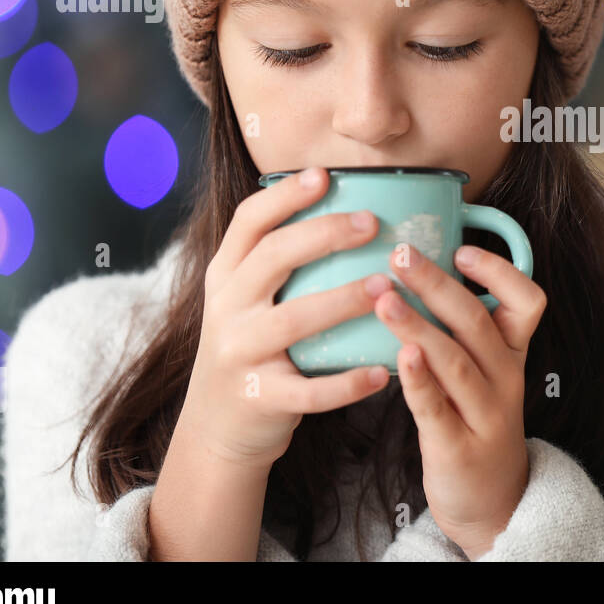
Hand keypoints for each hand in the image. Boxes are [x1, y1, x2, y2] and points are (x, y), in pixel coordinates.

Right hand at [183, 166, 391, 471]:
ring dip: (343, 301)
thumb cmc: (252, 348)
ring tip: (385, 286)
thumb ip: (280, 262)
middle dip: (324, 234)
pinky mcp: (259, 398)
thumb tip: (349, 209)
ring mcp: (239, 353)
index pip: (248, 222)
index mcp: (226, 276)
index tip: (324, 176)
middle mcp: (226, 308)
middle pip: (272, 258)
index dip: (284, 196)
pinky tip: (381, 372)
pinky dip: (347, 383)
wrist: (217, 428)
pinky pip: (309, 391)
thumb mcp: (247, 300)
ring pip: (294, 319)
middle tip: (372, 223)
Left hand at [367, 241, 545, 558]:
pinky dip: (419, 380)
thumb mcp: (484, 372)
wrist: (493, 503)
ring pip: (455, 360)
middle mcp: (505, 379)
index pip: (527, 303)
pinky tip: (397, 357)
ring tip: (383, 296)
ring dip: (417, 325)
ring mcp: (484, 415)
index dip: (499, 272)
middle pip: (477, 322)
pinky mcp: (457, 447)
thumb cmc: (475, 422)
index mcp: (512, 354)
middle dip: (437, 283)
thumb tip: (414, 269)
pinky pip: (437, 408)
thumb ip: (461, 330)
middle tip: (400, 253)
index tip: (461, 250)